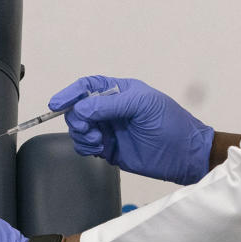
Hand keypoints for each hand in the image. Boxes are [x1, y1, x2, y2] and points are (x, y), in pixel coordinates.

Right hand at [50, 75, 213, 184]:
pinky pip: (85, 146)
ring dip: (81, 134)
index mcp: (119, 91)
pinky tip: (98, 149)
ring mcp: (109, 129)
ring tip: (98, 141)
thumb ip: (110, 105)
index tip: (56, 104)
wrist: (184, 155)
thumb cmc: (170, 124)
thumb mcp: (142, 105)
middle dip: (76, 118)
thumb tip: (80, 110)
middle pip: (78, 109)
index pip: (87, 87)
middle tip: (88, 129)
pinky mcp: (109, 149)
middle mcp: (111, 109)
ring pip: (79, 128)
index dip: (70, 93)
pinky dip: (85, 147)